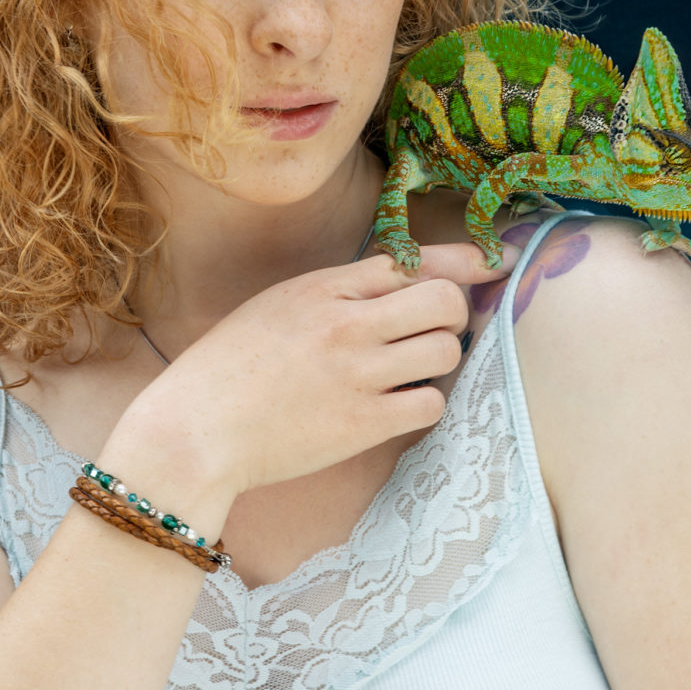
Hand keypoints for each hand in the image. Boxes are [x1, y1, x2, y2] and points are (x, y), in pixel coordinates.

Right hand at [129, 242, 521, 497]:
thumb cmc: (229, 366)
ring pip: (447, 351)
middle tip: (434, 331)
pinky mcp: (364, 424)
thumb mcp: (278, 305)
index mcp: (323, 285)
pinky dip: (423, 403)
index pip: (412, 260)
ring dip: (440, 360)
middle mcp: (347, 322)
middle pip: (445, 301)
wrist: (195, 429)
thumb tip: (400, 279)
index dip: (463, 261)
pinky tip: (398, 405)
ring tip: (411, 370)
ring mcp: (358, 373)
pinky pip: (431, 404)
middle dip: (453, 315)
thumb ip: (337, 290)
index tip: (495, 262)